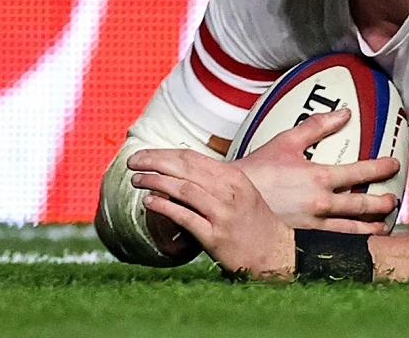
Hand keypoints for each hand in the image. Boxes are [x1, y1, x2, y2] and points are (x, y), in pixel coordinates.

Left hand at [129, 149, 295, 279]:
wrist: (275, 254)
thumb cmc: (255, 224)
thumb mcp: (241, 193)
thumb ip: (214, 182)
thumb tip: (179, 174)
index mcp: (234, 178)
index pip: (192, 158)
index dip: (164, 154)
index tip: (145, 154)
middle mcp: (229, 192)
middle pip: (185, 169)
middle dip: (155, 162)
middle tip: (133, 161)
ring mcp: (223, 214)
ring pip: (183, 190)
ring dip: (156, 182)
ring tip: (137, 179)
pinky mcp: (215, 237)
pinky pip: (185, 218)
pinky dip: (165, 208)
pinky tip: (150, 203)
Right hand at [231, 109, 400, 233]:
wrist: (230, 200)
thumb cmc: (257, 169)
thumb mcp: (286, 142)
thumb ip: (317, 126)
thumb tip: (344, 113)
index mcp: (319, 178)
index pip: (361, 172)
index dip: (381, 168)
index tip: (393, 165)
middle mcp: (320, 204)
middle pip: (361, 205)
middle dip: (381, 203)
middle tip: (392, 200)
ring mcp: (312, 226)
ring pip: (351, 230)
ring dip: (370, 228)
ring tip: (383, 228)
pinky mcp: (301, 240)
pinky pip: (331, 243)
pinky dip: (347, 244)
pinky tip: (354, 246)